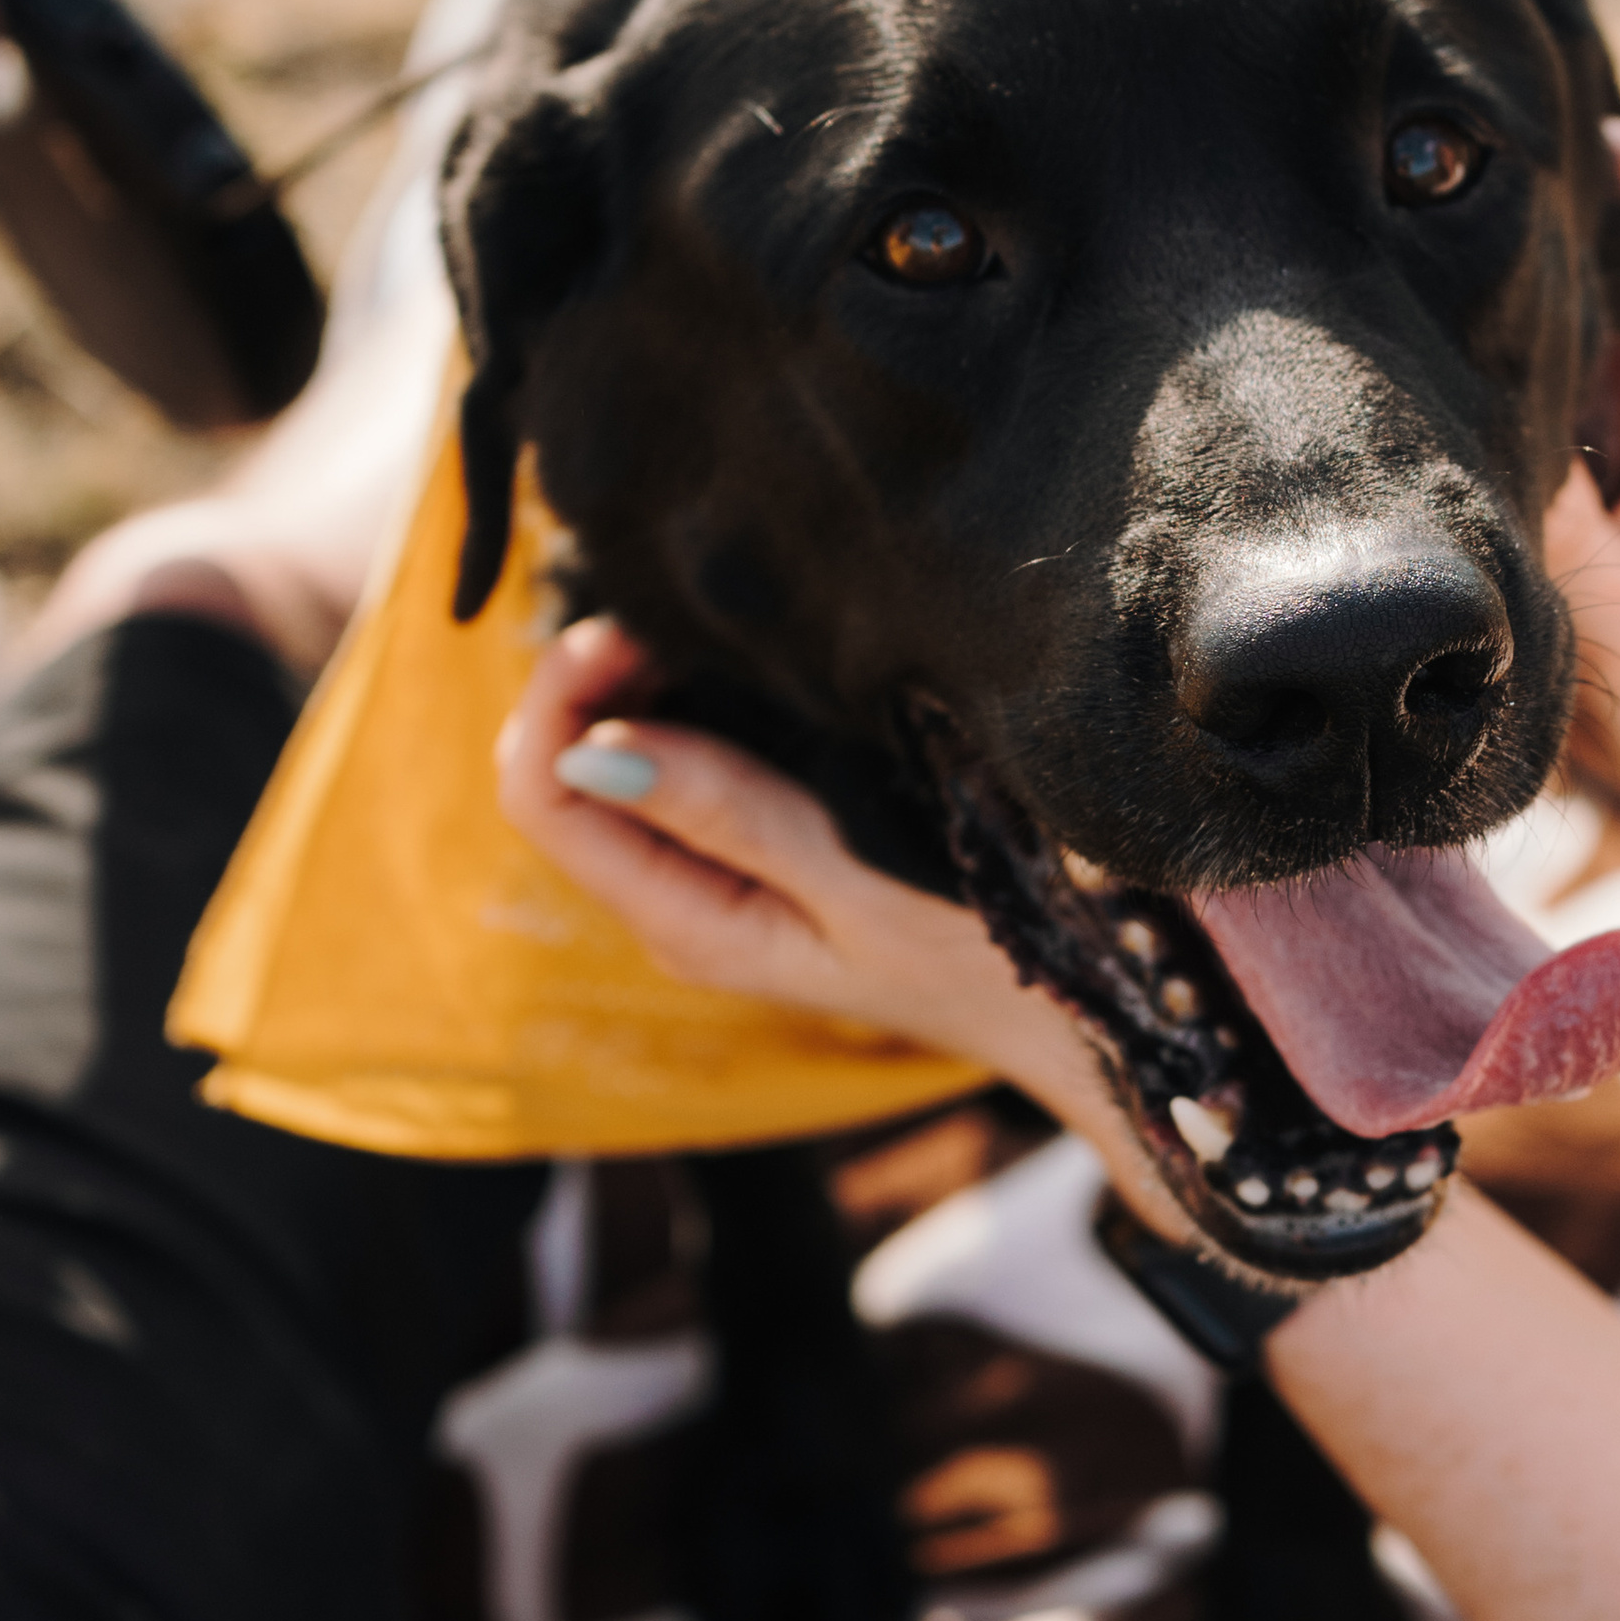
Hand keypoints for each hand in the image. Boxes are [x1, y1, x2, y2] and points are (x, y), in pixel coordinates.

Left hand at [496, 619, 1180, 1219]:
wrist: (1077, 1013)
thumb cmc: (987, 956)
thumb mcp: (862, 882)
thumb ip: (732, 815)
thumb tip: (594, 753)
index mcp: (686, 921)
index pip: (542, 797)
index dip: (562, 698)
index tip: (633, 628)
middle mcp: (679, 900)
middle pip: (565, 770)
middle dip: (591, 678)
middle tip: (666, 607)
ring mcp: (716, 875)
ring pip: (618, 757)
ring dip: (637, 682)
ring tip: (696, 619)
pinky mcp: (760, 848)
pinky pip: (683, 760)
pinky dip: (688, 699)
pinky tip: (738, 659)